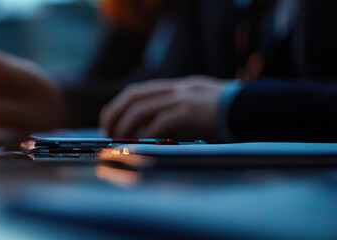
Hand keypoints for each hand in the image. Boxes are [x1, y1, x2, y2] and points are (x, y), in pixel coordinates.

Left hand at [100, 75, 230, 138]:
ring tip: (121, 141)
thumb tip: (150, 132)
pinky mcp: (191, 112)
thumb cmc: (229, 114)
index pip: (138, 91)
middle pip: (133, 96)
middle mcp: (178, 89)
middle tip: (108, 133)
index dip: (118, 105)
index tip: (109, 122)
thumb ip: (177, 114)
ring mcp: (184, 98)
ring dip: (126, 126)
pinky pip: (161, 121)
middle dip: (115, 114)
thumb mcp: (199, 108)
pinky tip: (146, 144)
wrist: (257, 108)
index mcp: (178, 87)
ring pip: (142, 109)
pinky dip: (149, 133)